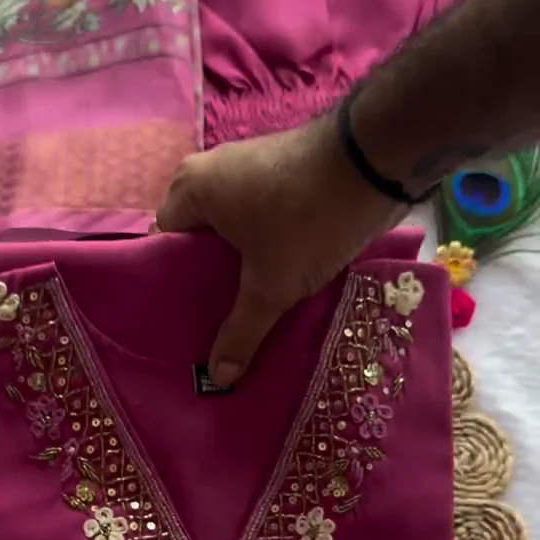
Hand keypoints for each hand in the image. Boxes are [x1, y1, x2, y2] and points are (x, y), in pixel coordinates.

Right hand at [155, 116, 400, 386]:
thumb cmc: (306, 219)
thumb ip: (241, 331)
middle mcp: (211, 170)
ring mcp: (248, 166)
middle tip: (216, 324)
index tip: (186, 319)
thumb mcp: (271, 286)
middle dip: (209, 280)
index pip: (164, 244)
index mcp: (189, 188)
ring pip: (233, 229)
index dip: (173, 285)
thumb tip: (217, 377)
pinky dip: (265, 246)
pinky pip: (260, 217)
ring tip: (247, 310)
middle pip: (198, 239)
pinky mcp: (281, 171)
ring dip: (241, 266)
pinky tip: (277, 279)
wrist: (375, 163)